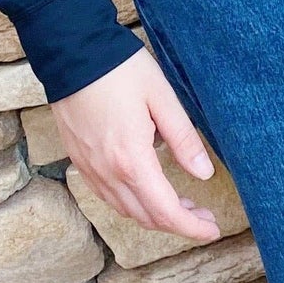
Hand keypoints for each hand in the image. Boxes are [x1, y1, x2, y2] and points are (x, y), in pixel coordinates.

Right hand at [51, 45, 221, 242]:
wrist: (71, 52)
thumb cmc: (119, 69)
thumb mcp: (161, 96)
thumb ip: (183, 138)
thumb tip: (204, 174)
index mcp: (131, 160)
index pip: (166, 212)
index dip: (192, 228)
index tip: (212, 230)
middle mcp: (107, 174)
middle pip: (146, 218)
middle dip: (178, 224)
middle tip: (203, 216)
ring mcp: (90, 170)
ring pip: (126, 211)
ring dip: (155, 215)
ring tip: (181, 204)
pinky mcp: (80, 161)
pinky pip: (109, 197)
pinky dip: (133, 203)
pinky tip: (147, 189)